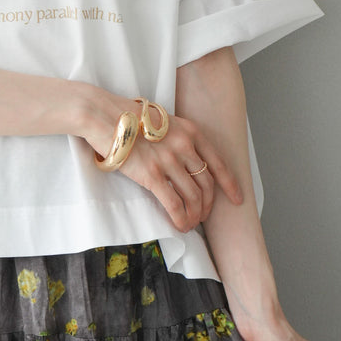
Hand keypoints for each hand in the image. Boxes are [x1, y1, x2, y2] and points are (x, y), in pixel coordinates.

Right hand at [88, 108, 243, 232]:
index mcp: (190, 131)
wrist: (103, 115)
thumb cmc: (128, 118)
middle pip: (207, 183)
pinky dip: (180, 219)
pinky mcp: (152, 175)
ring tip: (190, 224)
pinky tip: (180, 225)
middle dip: (208, 205)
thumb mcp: (163, 121)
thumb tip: (184, 161)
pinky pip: (174, 204)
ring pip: (193, 197)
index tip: (237, 199)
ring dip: (194, 216)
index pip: (218, 163)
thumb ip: (177, 137)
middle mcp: (184, 145)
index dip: (230, 184)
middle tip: (202, 216)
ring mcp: (169, 160)